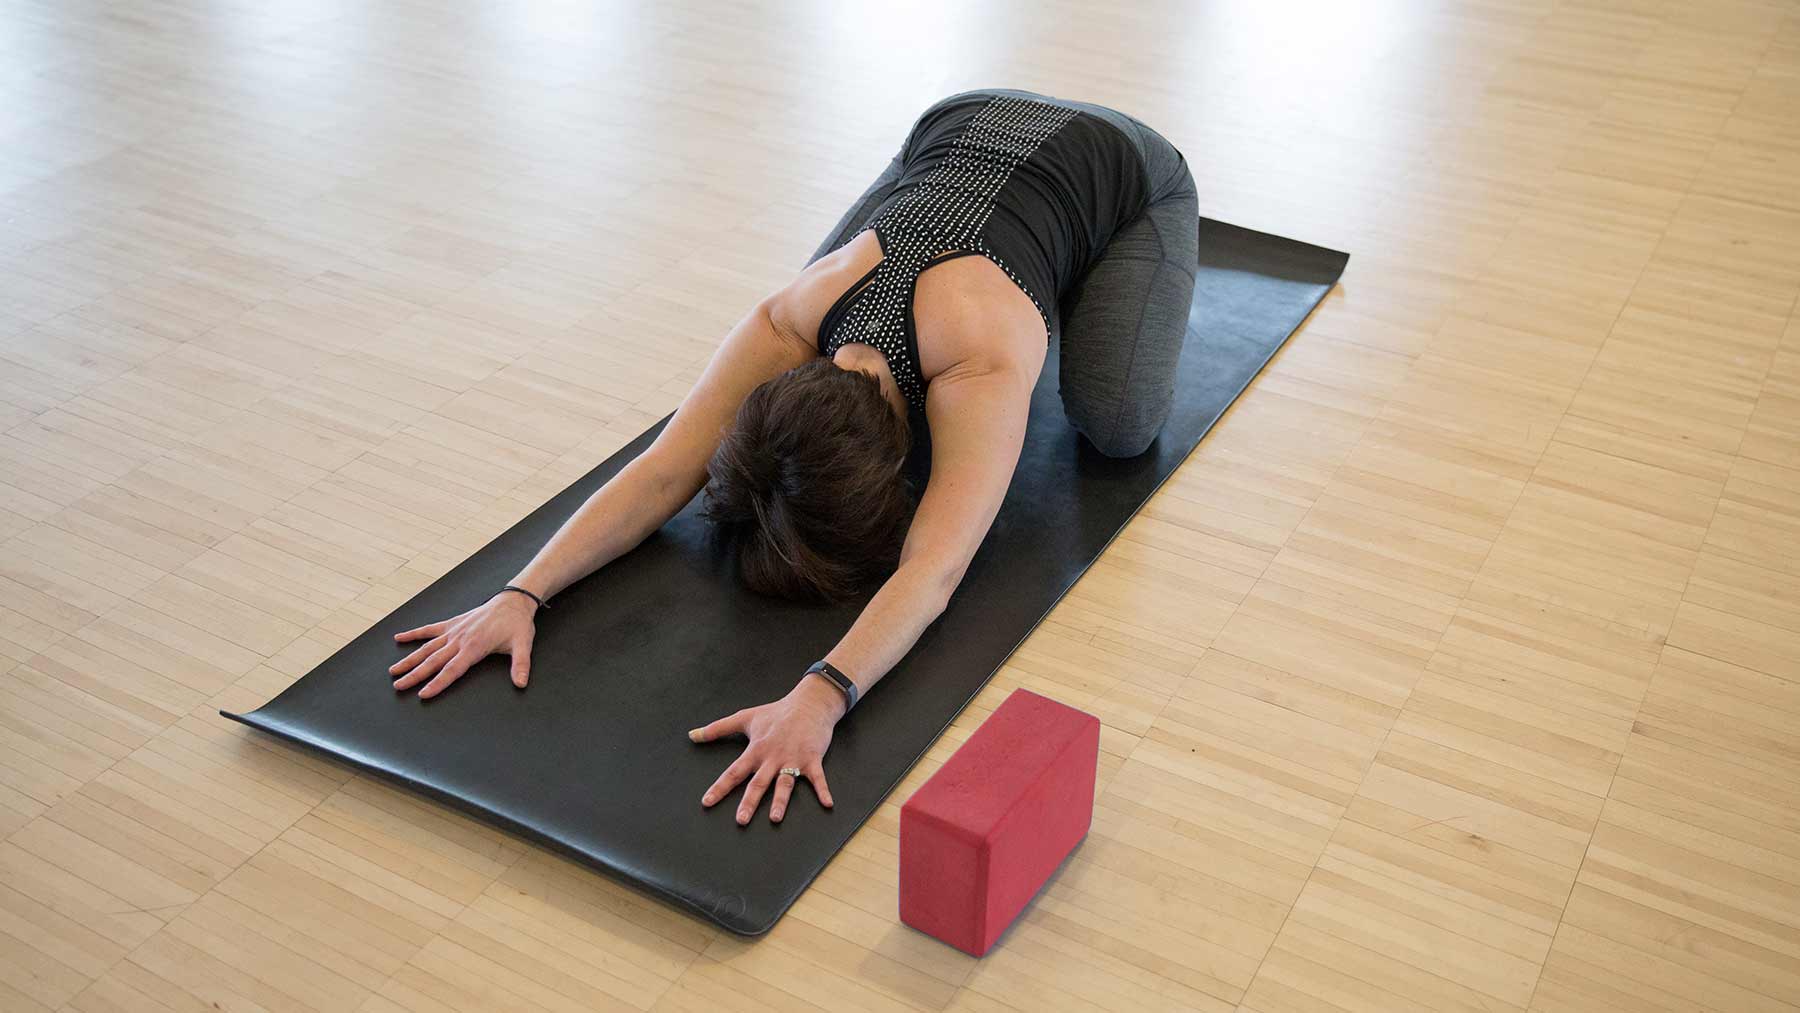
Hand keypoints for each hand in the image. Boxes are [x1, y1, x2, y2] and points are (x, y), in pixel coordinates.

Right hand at [390, 590, 537, 697]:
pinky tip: (398, 638)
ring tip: (394, 670)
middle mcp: (459, 639)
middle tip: (398, 686)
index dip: (437, 683)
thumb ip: (521, 665)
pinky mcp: (452, 623)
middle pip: (433, 661)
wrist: (513, 601)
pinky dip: (414, 634)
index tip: (423, 694)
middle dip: (415, 675)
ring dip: (410, 659)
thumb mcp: (523, 645)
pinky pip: (429, 629)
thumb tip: (521, 683)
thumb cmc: (517, 624)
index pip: (452, 670)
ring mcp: (454, 631)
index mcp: (474, 647)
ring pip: (427, 647)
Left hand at [690, 674, 844, 824]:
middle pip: (758, 782)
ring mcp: (793, 759)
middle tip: (741, 820)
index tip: (707, 802)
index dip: (720, 787)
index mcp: (756, 750)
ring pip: (784, 783)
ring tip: (775, 818)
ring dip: (780, 801)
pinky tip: (827, 804)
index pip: (734, 772)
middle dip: (749, 802)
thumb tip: (692, 735)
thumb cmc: (776, 712)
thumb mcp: (745, 717)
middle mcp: (772, 757)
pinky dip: (823, 790)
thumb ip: (717, 728)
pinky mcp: (812, 758)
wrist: (808, 703)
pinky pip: (817, 777)